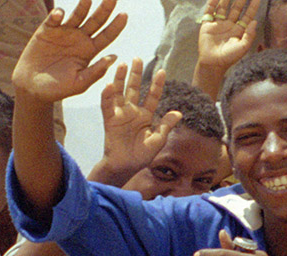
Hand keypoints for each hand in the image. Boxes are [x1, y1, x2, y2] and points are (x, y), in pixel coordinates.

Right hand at [12, 0, 127, 102]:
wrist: (33, 88)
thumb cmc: (59, 88)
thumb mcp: (80, 83)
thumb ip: (96, 71)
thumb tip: (114, 57)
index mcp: (90, 51)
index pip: (107, 36)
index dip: (116, 26)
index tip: (125, 15)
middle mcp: (79, 39)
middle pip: (96, 21)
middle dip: (105, 9)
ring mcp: (64, 33)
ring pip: (77, 15)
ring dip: (83, 6)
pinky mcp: (46, 30)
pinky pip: (53, 19)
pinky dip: (56, 15)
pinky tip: (60, 14)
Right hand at [95, 58, 181, 182]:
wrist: (125, 167)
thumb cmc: (142, 156)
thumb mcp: (158, 140)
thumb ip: (166, 125)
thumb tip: (179, 113)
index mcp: (146, 116)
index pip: (152, 96)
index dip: (157, 84)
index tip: (162, 71)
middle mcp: (133, 111)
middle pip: (135, 89)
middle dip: (137, 74)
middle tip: (138, 58)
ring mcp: (121, 114)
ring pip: (120, 92)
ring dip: (120, 79)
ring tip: (122, 64)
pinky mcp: (110, 120)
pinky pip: (107, 105)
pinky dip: (107, 95)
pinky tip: (109, 84)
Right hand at [197, 0, 260, 71]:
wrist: (213, 63)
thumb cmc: (229, 57)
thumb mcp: (243, 47)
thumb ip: (250, 35)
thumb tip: (255, 21)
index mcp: (239, 30)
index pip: (247, 15)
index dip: (252, 6)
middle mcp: (229, 25)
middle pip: (236, 9)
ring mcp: (218, 24)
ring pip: (223, 7)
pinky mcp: (207, 25)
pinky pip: (210, 11)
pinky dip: (212, 3)